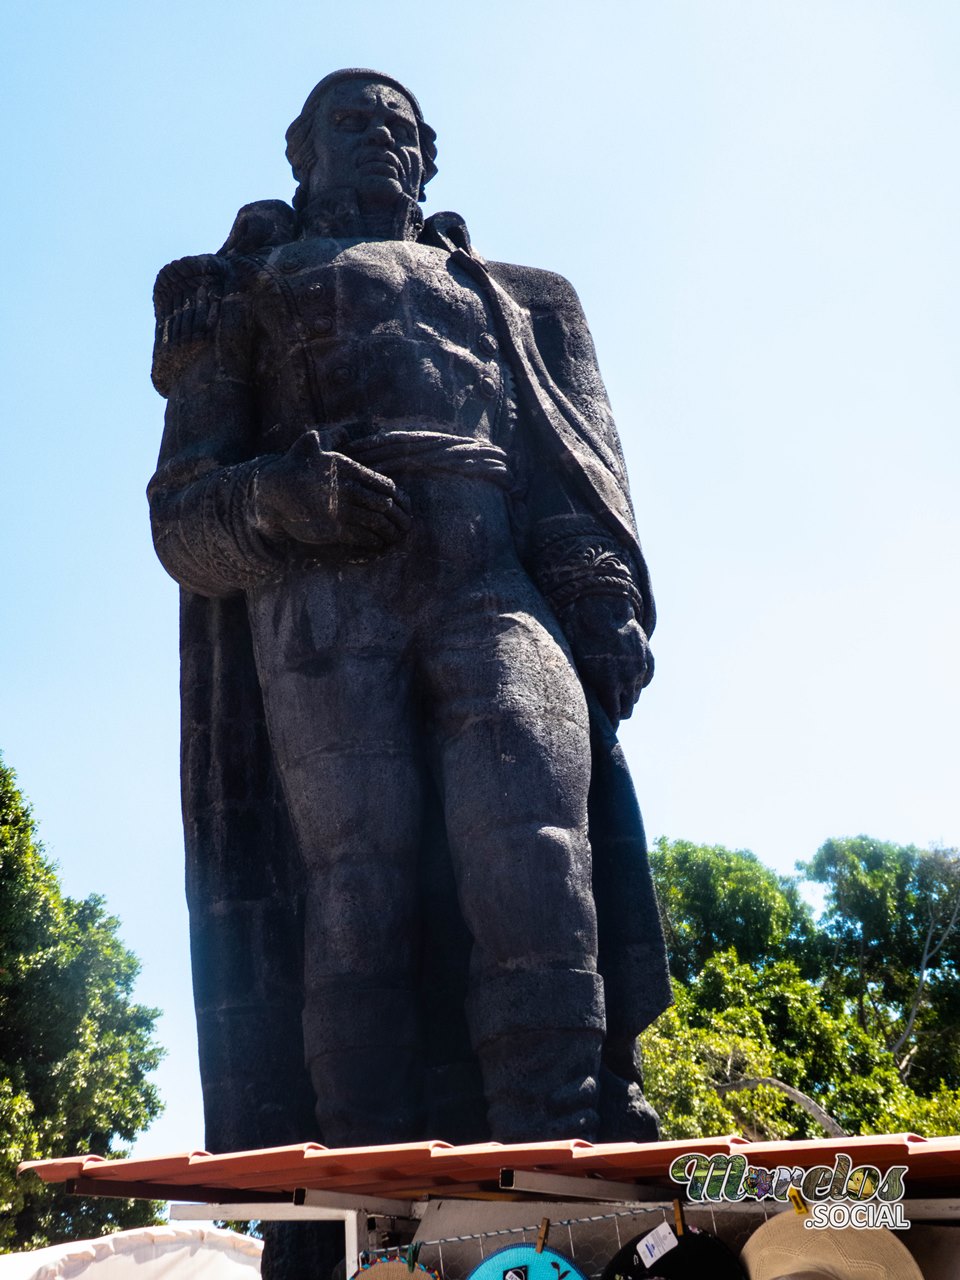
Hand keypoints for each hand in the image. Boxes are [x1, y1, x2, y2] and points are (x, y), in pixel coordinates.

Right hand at [253, 430, 410, 550]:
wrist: (271, 492)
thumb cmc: (292, 465)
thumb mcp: (312, 441)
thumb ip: (333, 435)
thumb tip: (346, 430)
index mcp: (350, 470)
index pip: (387, 486)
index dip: (400, 498)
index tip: (403, 506)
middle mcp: (349, 490)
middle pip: (386, 506)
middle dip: (399, 517)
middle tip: (405, 525)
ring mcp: (342, 511)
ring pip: (377, 524)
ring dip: (390, 532)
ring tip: (395, 537)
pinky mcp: (333, 529)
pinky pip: (362, 537)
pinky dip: (374, 541)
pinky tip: (378, 543)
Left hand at [559, 595, 653, 725]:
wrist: (600, 608)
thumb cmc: (580, 636)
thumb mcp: (577, 665)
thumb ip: (585, 687)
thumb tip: (582, 703)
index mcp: (608, 685)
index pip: (613, 717)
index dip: (608, 723)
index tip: (602, 726)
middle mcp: (627, 680)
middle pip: (627, 709)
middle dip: (617, 710)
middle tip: (607, 707)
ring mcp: (639, 668)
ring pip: (635, 694)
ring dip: (626, 694)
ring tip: (615, 689)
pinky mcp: (647, 657)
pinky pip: (645, 678)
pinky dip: (637, 680)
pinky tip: (627, 676)